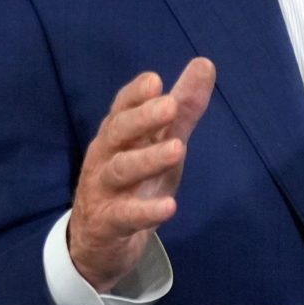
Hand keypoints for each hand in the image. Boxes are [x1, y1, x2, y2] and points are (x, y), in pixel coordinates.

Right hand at [67, 59, 214, 291]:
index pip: (121, 108)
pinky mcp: (108, 223)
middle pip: (118, 133)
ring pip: (120, 170)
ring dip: (147, 159)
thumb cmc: (133, 182)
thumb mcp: (160, 143)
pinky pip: (125, 216)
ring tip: (178, 149)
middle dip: (142, 118)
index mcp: (117, 135)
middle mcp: (106, 157)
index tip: (155, 80)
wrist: (98, 241)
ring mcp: (104, 190)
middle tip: (169, 105)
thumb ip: (182, 109)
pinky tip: (169, 207)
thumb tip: (205, 63)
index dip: (135, 94)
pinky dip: (146, 211)